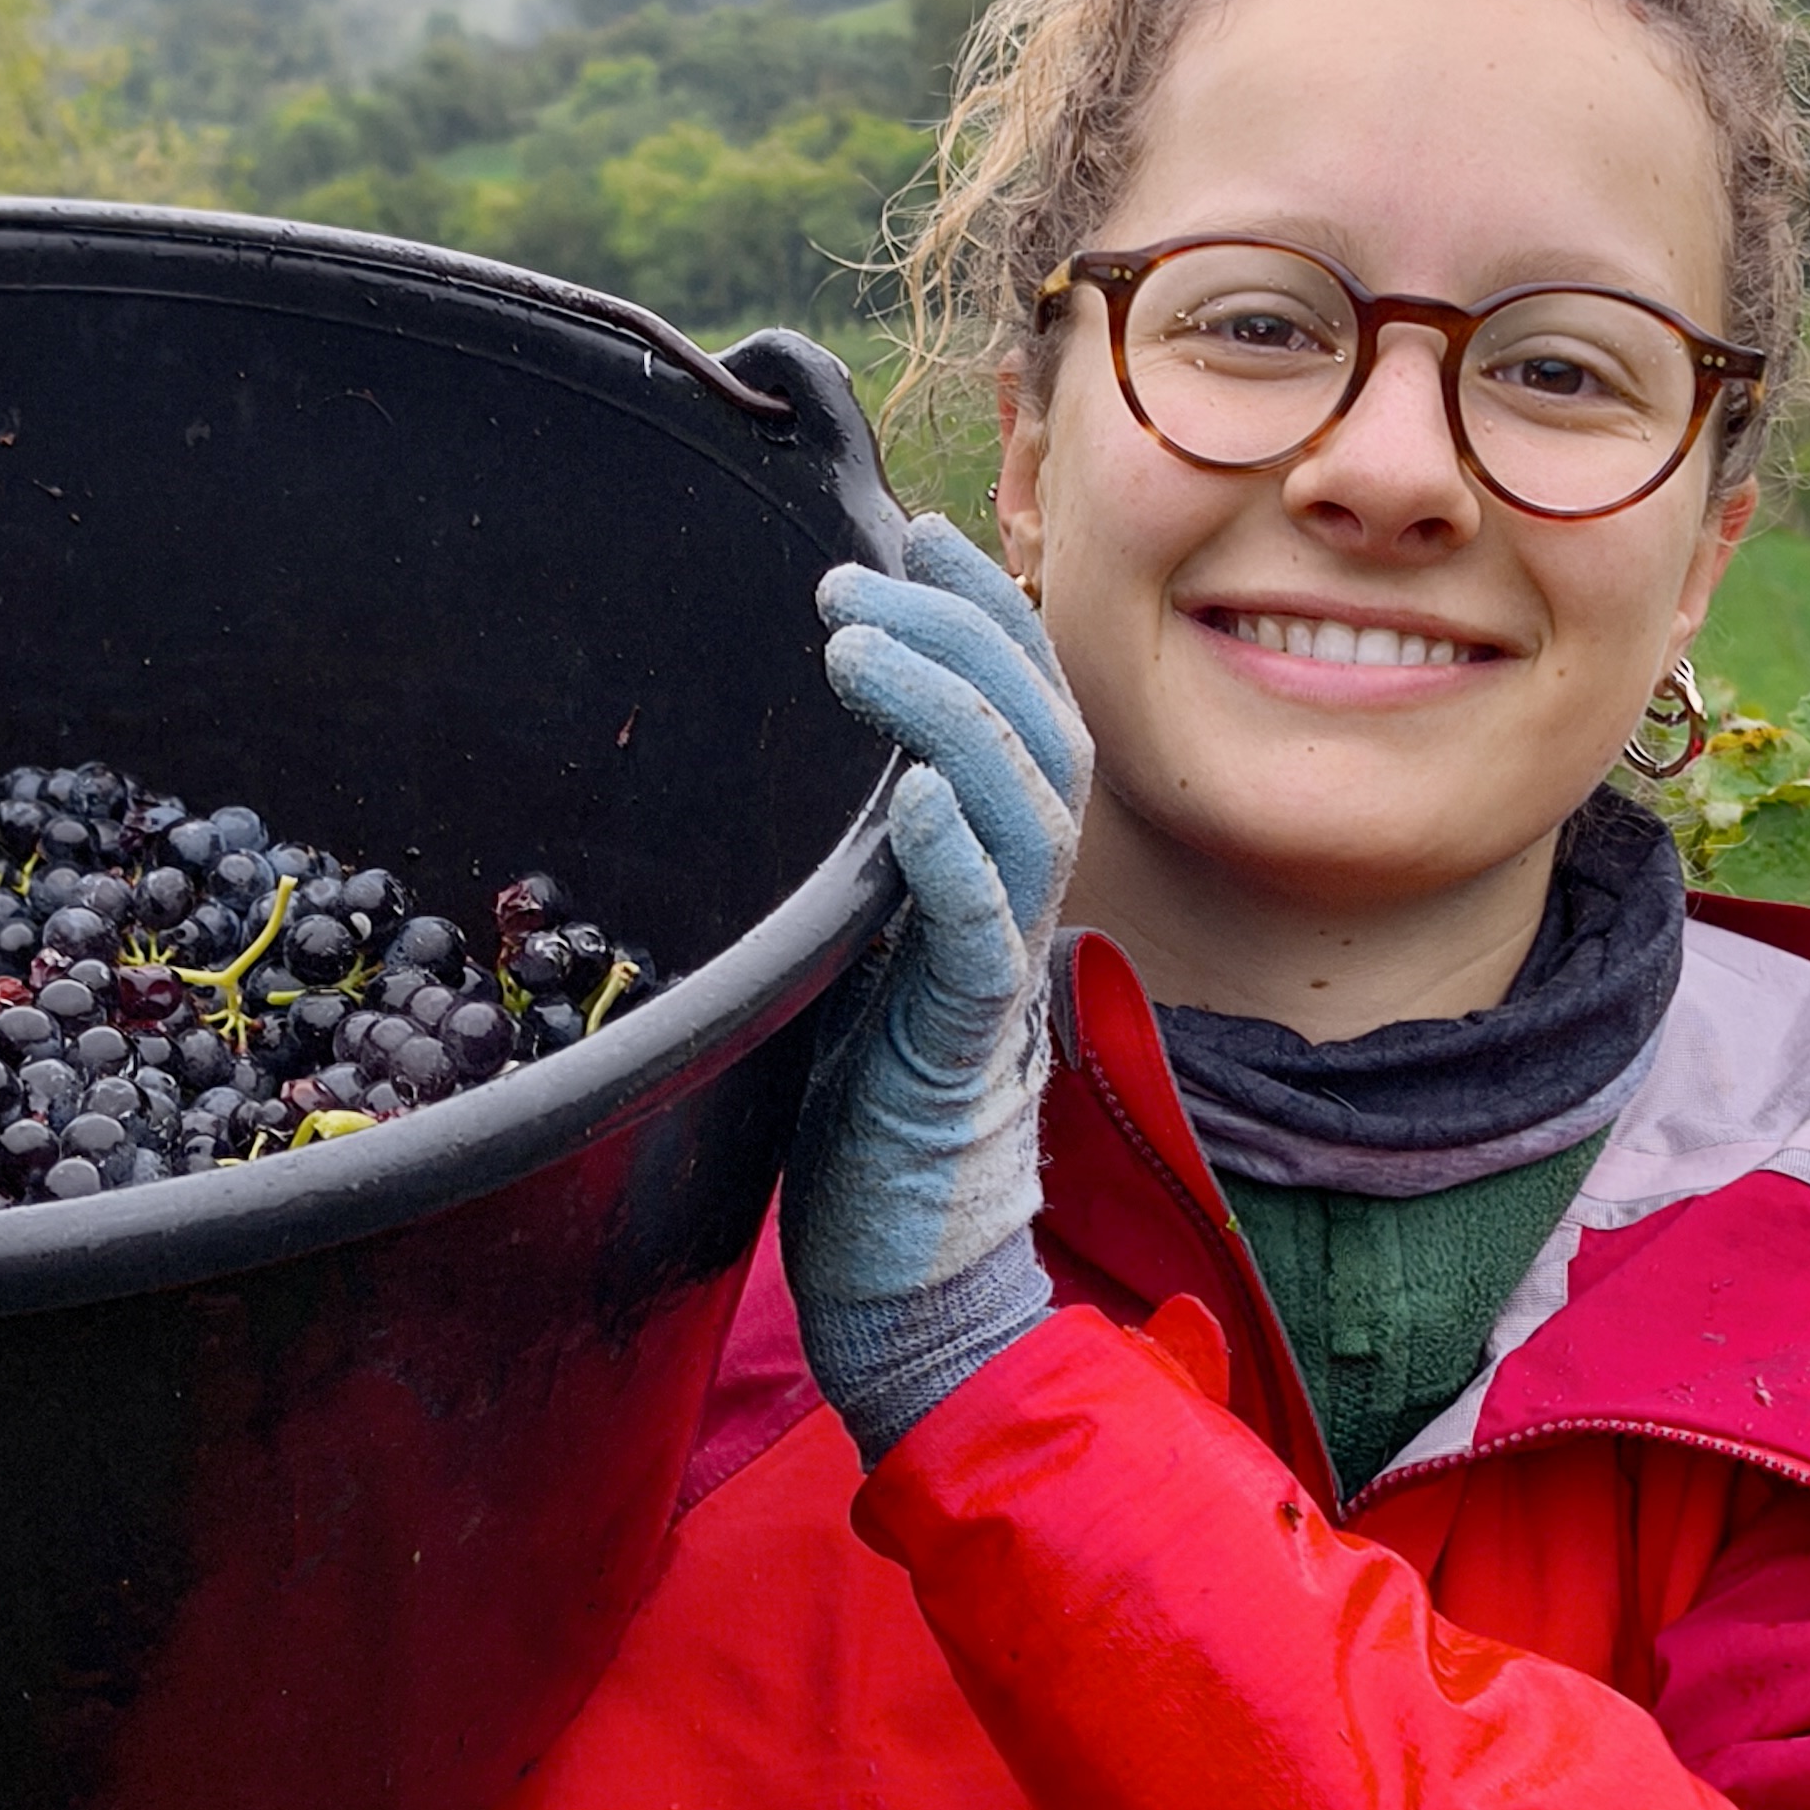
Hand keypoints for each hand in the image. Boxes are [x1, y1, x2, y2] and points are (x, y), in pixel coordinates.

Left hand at [782, 512, 1091, 1461]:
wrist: (900, 1279)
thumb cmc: (860, 1126)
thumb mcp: (842, 957)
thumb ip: (842, 868)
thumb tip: (773, 768)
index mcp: (991, 879)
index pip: (1020, 711)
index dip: (981, 613)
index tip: (911, 530)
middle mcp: (1014, 912)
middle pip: (1036, 733)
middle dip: (958, 632)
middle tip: (855, 570)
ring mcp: (996, 978)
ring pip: (1018, 811)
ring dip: (943, 711)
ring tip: (855, 641)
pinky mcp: (962, 1052)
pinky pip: (979, 937)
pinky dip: (948, 856)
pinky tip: (907, 795)